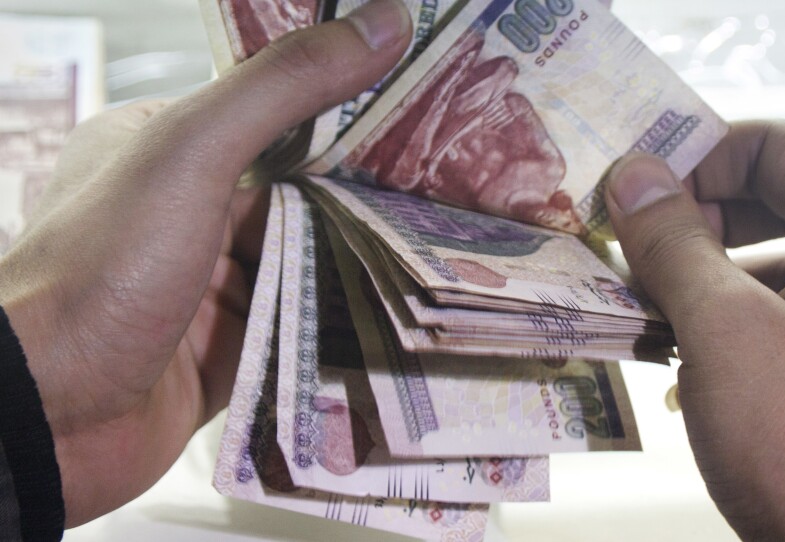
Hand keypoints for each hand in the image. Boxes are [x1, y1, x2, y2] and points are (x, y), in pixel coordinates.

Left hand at [0, 0, 411, 526]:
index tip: (419, 112)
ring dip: (355, 264)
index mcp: (164, 147)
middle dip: (362, 197)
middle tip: (448, 188)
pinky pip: (295, 324)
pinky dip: (335, 322)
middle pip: (296, 195)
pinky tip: (395, 313)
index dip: (343, 112)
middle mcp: (186, 213)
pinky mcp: (225, 347)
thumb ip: (284, 86)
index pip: (271, 116)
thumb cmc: (103, 268)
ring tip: (441, 251)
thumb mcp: (195, 152)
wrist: (46, 414)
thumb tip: (382, 21)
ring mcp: (205, 284)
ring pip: (302, 264)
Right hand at [604, 121, 784, 540]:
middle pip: (770, 202)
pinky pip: (773, 315)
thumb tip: (635, 173)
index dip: (699, 155)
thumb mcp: (724, 330)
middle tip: (632, 252)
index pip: (775, 146)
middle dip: (691, 223)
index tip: (638, 194)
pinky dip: (721, 323)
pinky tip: (681, 361)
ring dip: (696, 278)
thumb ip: (675, 242)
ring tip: (645, 312)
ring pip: (765, 263)